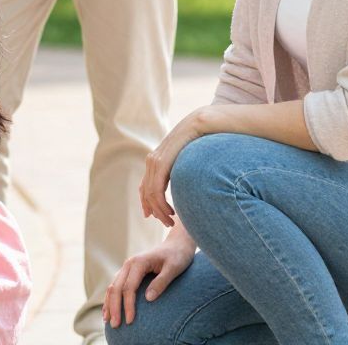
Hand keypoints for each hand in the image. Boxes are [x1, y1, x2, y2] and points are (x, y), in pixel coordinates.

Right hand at [103, 229, 195, 326]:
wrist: (177, 243)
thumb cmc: (178, 256)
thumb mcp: (174, 269)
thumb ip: (161, 282)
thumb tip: (148, 299)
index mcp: (138, 262)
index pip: (128, 287)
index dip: (128, 305)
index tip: (130, 321)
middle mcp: (129, 264)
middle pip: (116, 287)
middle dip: (114, 307)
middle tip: (116, 325)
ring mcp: (128, 267)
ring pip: (113, 286)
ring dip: (109, 303)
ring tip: (108, 320)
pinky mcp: (129, 272)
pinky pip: (116, 285)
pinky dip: (110, 297)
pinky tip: (108, 309)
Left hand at [139, 108, 209, 226]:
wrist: (202, 123)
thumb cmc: (201, 141)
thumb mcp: (187, 159)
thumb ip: (180, 169)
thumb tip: (187, 182)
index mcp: (156, 160)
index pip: (145, 186)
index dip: (147, 203)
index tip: (152, 216)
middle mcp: (152, 160)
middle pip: (146, 192)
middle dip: (154, 211)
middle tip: (166, 224)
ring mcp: (155, 161)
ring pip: (150, 194)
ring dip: (159, 211)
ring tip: (170, 222)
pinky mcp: (162, 163)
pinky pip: (157, 189)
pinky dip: (161, 204)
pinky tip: (171, 212)